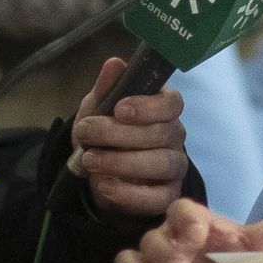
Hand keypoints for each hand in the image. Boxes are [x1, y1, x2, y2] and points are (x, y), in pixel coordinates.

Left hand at [70, 57, 189, 217]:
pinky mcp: (167, 196)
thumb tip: (114, 64)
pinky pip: (158, 198)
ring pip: (162, 163)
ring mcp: (174, 167)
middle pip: (162, 134)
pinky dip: (129, 193)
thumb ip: (106, 89)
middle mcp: (175, 137)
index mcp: (163, 110)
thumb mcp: (97, 110)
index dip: (148, 106)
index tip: (119, 109)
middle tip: (88, 134)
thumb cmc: (103, 135)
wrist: (96, 175)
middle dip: (120, 134)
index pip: (172, 103)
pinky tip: (104, 185)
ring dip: (122, 161)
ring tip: (90, 160)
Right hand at [113, 197, 262, 262]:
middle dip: (167, 253)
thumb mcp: (247, 247)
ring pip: (132, 259)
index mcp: (192, 223)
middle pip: (156, 238)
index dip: (187, 219)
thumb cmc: (232, 255)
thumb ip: (260, 241)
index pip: (181, 210)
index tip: (198, 231)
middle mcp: (166, 240)